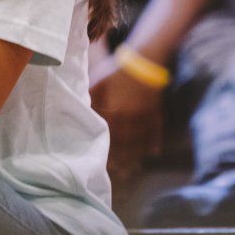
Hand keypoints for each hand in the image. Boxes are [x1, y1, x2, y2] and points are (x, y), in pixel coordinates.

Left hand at [90, 64, 165, 180]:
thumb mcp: (99, 80)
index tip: (105, 166)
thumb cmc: (117, 69)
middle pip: (125, 142)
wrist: (145, 58)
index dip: (107, 151)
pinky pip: (155, 129)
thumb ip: (90, 97)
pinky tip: (153, 153)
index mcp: (114, 110)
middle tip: (120, 175)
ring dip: (137, 156)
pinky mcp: (155, 110)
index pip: (109, 136)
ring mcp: (144, 114)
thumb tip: (79, 110)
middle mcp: (130, 116)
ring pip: (140, 139)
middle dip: (122, 160)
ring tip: (134, 169)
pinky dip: (154, 141)